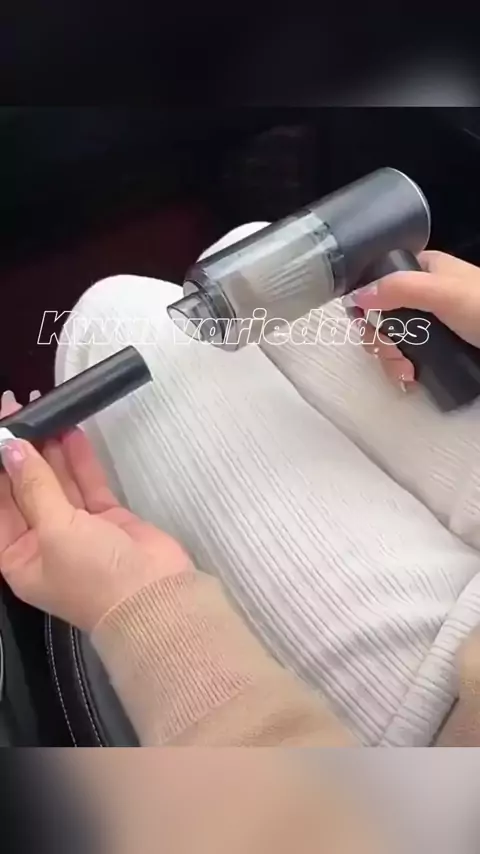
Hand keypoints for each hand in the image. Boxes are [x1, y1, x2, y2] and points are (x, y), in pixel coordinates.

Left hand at [0, 393, 189, 630]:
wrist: (156, 598)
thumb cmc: (93, 575)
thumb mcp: (55, 531)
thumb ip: (34, 486)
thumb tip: (10, 449)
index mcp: (18, 557)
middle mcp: (43, 543)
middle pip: (26, 490)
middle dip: (22, 454)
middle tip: (19, 412)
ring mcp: (77, 529)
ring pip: (57, 483)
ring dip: (51, 451)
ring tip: (45, 414)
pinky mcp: (107, 519)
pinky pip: (87, 485)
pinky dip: (80, 461)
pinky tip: (72, 433)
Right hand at [346, 251, 479, 389]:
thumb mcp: (443, 292)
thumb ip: (399, 289)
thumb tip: (357, 298)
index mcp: (422, 270)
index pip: (378, 284)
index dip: (368, 308)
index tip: (372, 330)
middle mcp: (422, 294)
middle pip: (380, 318)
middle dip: (382, 343)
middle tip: (396, 359)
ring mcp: (430, 324)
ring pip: (391, 341)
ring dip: (391, 361)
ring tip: (408, 376)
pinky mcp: (437, 349)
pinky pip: (406, 357)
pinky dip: (403, 370)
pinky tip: (410, 380)